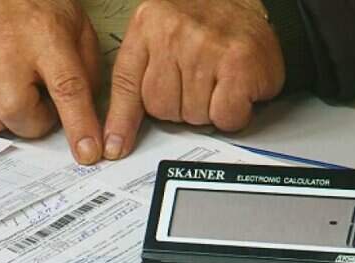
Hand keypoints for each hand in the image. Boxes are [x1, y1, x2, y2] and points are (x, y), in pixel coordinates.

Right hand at [0, 0, 102, 164]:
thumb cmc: (37, 10)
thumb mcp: (78, 31)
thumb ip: (87, 75)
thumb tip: (88, 121)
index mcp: (45, 38)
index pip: (67, 89)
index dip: (79, 126)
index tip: (88, 153)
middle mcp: (5, 50)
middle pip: (16, 112)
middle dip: (33, 123)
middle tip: (40, 105)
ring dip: (7, 120)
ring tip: (15, 95)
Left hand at [103, 0, 284, 159]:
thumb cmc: (203, 23)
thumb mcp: (157, 38)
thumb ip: (137, 79)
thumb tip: (117, 137)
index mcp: (147, 26)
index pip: (126, 85)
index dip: (122, 122)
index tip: (115, 147)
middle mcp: (173, 33)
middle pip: (162, 109)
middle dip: (180, 106)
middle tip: (196, 81)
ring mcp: (206, 47)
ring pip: (194, 116)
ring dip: (208, 109)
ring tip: (217, 80)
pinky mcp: (239, 63)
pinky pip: (226, 116)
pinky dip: (233, 113)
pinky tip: (234, 89)